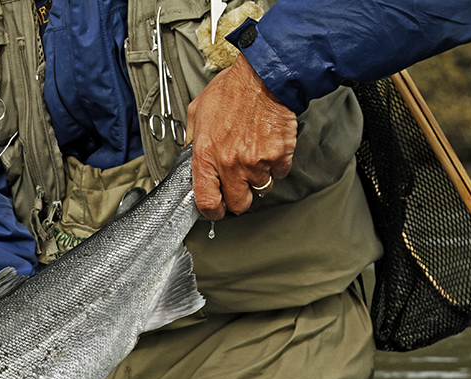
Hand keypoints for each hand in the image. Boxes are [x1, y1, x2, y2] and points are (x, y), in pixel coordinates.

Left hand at [187, 53, 297, 220]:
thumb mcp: (198, 112)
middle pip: (238, 204)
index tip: (216, 208)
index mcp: (206, 155)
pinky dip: (276, 165)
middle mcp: (230, 163)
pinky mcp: (278, 156)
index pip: (206, 201)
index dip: (212, 210)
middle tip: (240, 184)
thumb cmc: (232, 89)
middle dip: (239, 198)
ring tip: (256, 155)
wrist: (265, 75)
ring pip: (261, 188)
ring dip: (259, 178)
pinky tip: (270, 147)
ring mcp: (256, 162)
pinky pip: (279, 173)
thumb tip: (190, 155)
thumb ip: (192, 139)